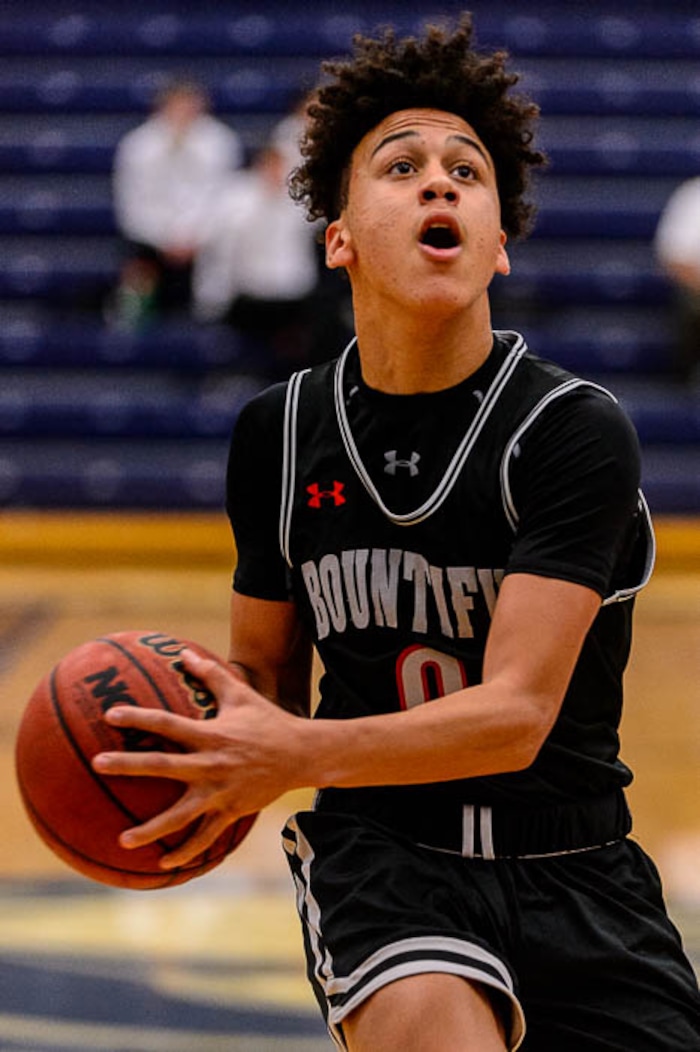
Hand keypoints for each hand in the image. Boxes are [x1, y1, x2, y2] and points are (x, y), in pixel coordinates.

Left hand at [92, 649, 307, 867]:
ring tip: (122, 840)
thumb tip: (185, 653)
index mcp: (211, 735)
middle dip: (129, 766)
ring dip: (151, 829)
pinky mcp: (231, 811)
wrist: (302, 754)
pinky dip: (186, 851)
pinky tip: (163, 864)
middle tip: (98, 765)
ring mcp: (221, 791)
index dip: (140, 718)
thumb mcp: (241, 693)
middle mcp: (212, 764)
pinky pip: (206, 836)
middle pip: (164, 766)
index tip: (110, 715)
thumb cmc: (267, 720)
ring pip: (180, 815)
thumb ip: (211, 674)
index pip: (168, 724)